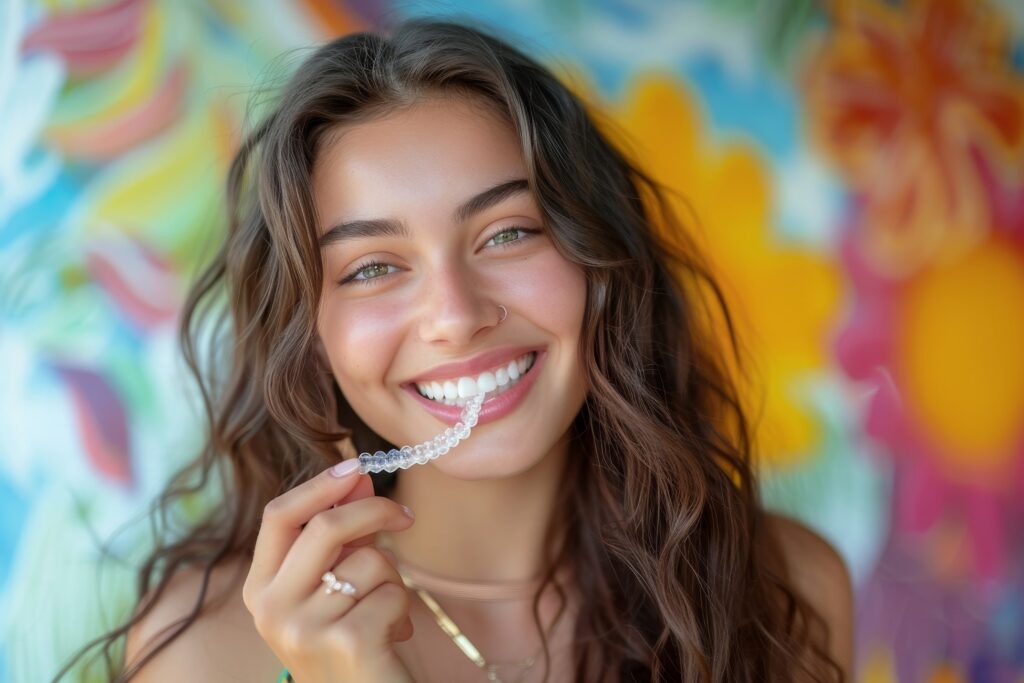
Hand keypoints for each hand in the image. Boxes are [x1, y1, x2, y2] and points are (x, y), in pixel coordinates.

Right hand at [243, 461, 415, 681]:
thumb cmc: (347, 645)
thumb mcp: (331, 588)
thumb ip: (339, 536)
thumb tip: (357, 476)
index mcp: (261, 590)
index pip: (278, 516)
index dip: (319, 486)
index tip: (355, 467)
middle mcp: (272, 610)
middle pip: (325, 527)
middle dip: (374, 511)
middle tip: (405, 516)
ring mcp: (306, 629)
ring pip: (369, 561)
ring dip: (392, 579)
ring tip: (384, 613)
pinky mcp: (348, 642)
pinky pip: (392, 592)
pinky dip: (403, 608)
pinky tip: (392, 637)